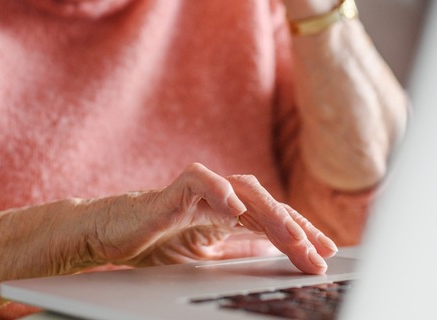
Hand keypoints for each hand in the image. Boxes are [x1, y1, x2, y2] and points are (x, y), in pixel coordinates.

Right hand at [82, 163, 337, 273]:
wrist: (109, 234)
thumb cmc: (154, 240)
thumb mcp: (206, 254)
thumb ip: (238, 248)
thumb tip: (272, 251)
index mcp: (230, 212)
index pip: (274, 219)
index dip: (302, 234)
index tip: (326, 254)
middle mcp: (220, 196)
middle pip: (268, 205)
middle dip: (296, 229)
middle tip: (319, 253)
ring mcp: (199, 190)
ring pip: (244, 190)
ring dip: (271, 213)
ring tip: (292, 236)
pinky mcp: (174, 189)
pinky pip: (200, 181)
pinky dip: (218, 191)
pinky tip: (236, 207)